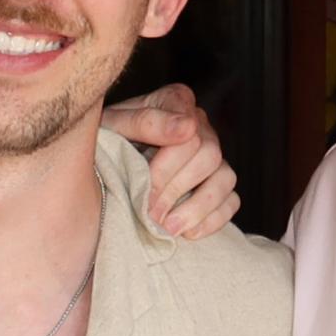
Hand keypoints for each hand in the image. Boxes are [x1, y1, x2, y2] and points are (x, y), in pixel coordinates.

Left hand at [100, 83, 239, 238]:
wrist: (103, 164)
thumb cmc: (105, 141)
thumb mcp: (113, 127)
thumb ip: (145, 122)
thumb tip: (187, 127)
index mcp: (175, 102)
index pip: (189, 132)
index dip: (167, 165)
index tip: (144, 186)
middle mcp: (200, 126)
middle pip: (209, 156)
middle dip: (176, 189)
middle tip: (149, 213)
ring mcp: (212, 156)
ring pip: (225, 179)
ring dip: (197, 208)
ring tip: (168, 228)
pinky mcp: (217, 185)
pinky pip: (231, 201)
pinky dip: (213, 219)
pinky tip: (187, 232)